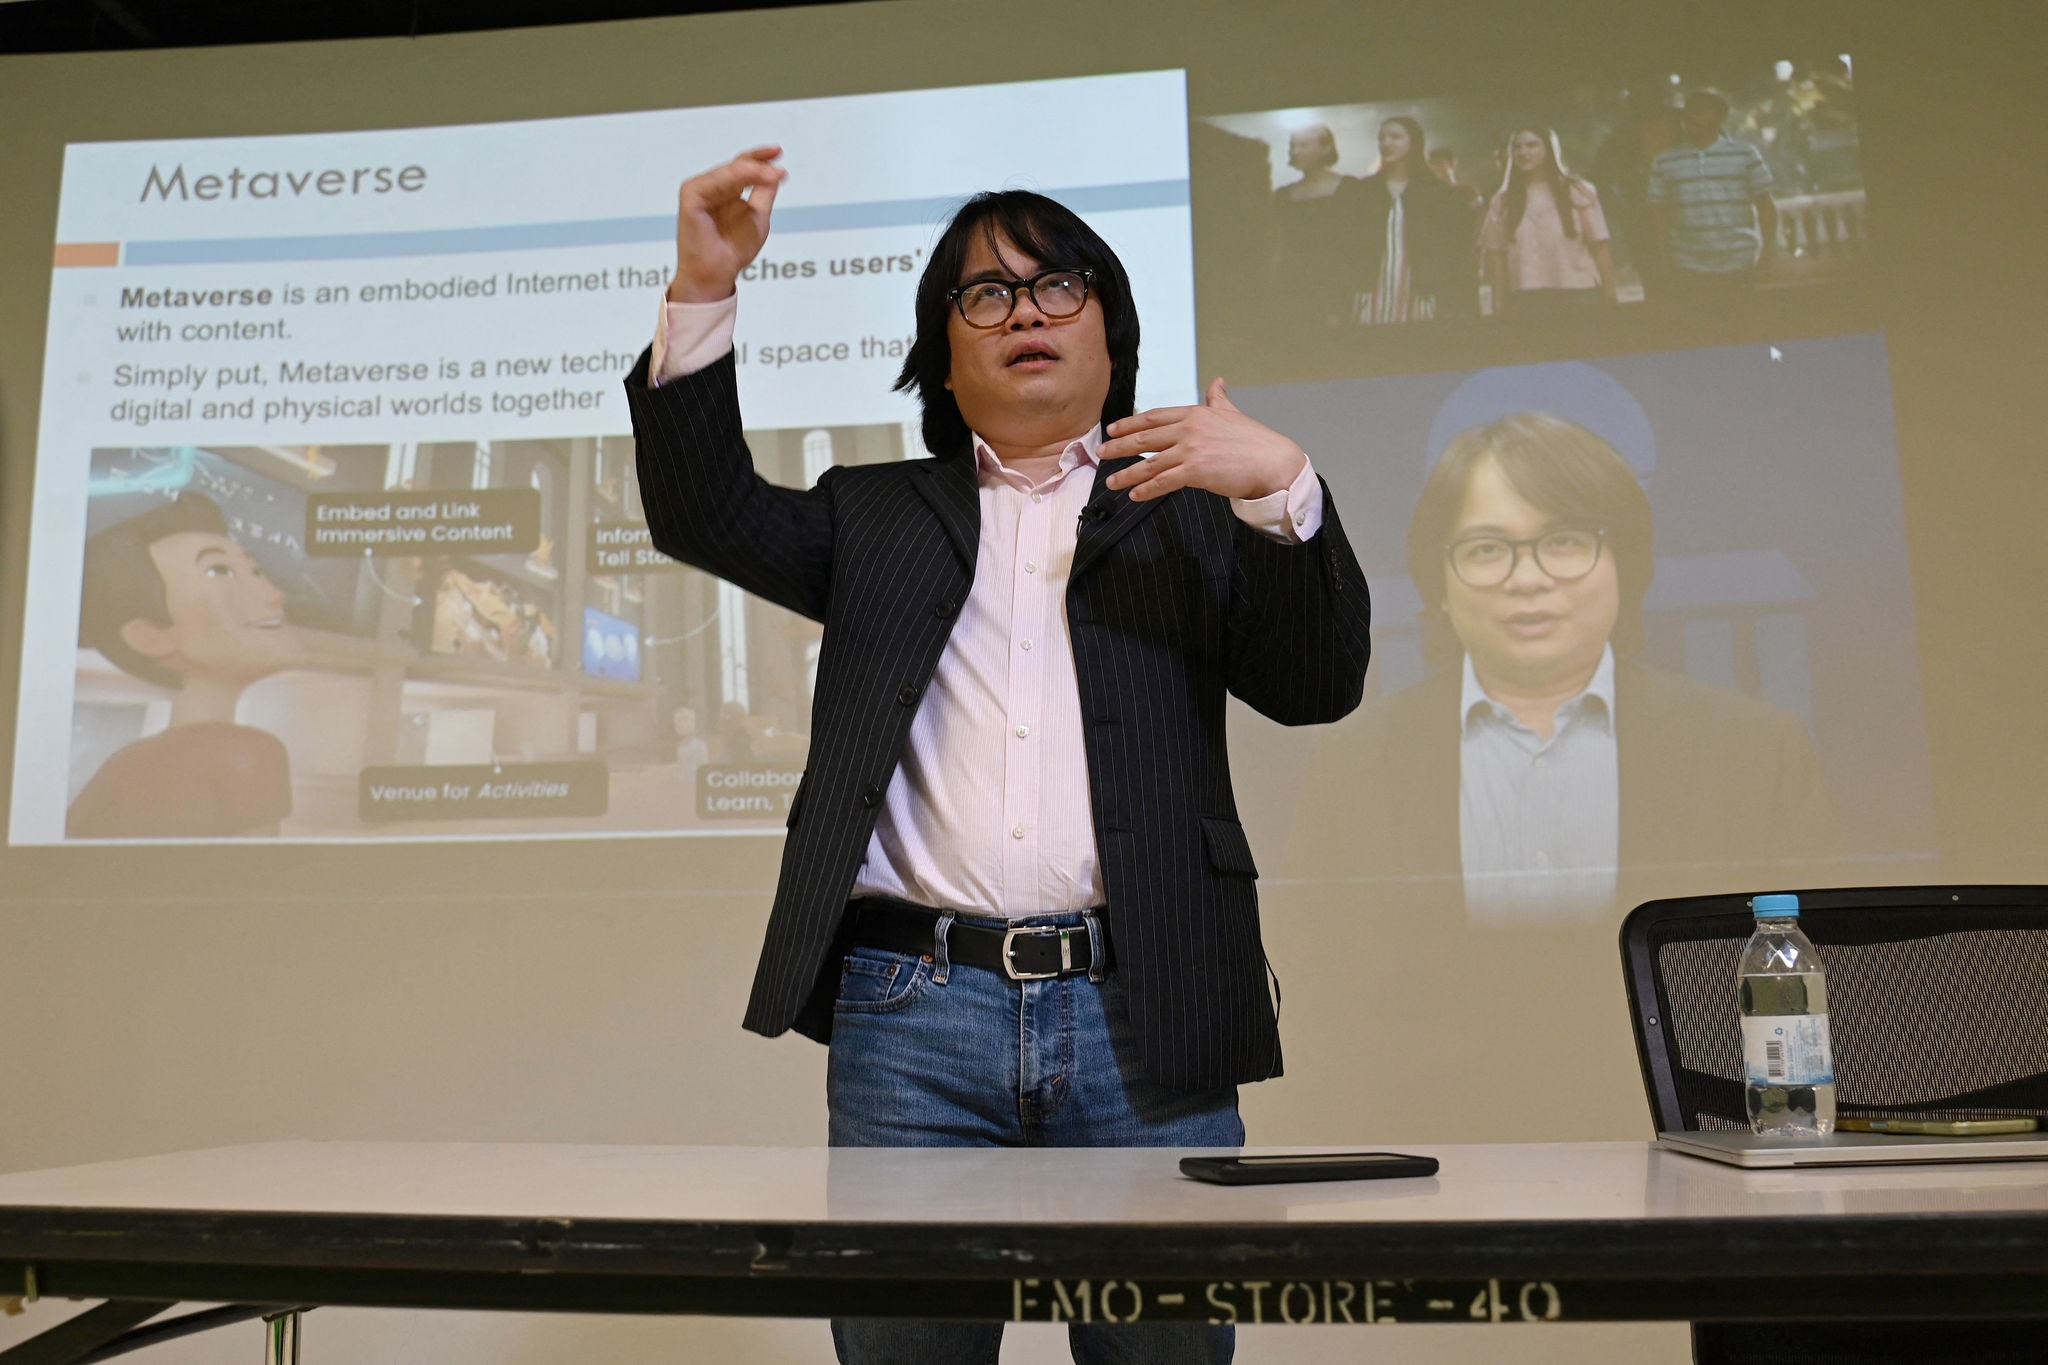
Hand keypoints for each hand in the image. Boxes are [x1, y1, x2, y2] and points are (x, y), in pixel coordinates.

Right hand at [667, 146, 785, 303]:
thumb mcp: (758, 217)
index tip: (779, 152)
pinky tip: (754, 176)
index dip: (761, 157)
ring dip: (752, 171)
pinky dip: (736, 177)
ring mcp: (699, 190)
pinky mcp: (691, 196)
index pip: (743, 167)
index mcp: (726, 190)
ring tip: (772, 175)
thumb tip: (775, 172)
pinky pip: (715, 181)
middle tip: (779, 170)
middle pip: (737, 166)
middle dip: (760, 165)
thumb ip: (764, 193)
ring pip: (729, 172)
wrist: (717, 273)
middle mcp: (712, 187)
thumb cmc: (733, 250)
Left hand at [1099, 378, 1306, 501]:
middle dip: (1119, 445)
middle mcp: (1189, 428)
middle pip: (1145, 437)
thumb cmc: (1257, 442)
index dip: (1131, 423)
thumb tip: (1218, 381)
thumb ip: (1219, 399)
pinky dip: (1146, 489)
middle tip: (1101, 452)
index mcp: (1196, 413)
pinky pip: (1163, 481)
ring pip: (1149, 462)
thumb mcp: (1233, 414)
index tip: (1113, 428)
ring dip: (1127, 474)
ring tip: (1112, 482)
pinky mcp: (1196, 471)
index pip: (1155, 416)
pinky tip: (1135, 495)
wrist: (1274, 462)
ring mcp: (1191, 449)